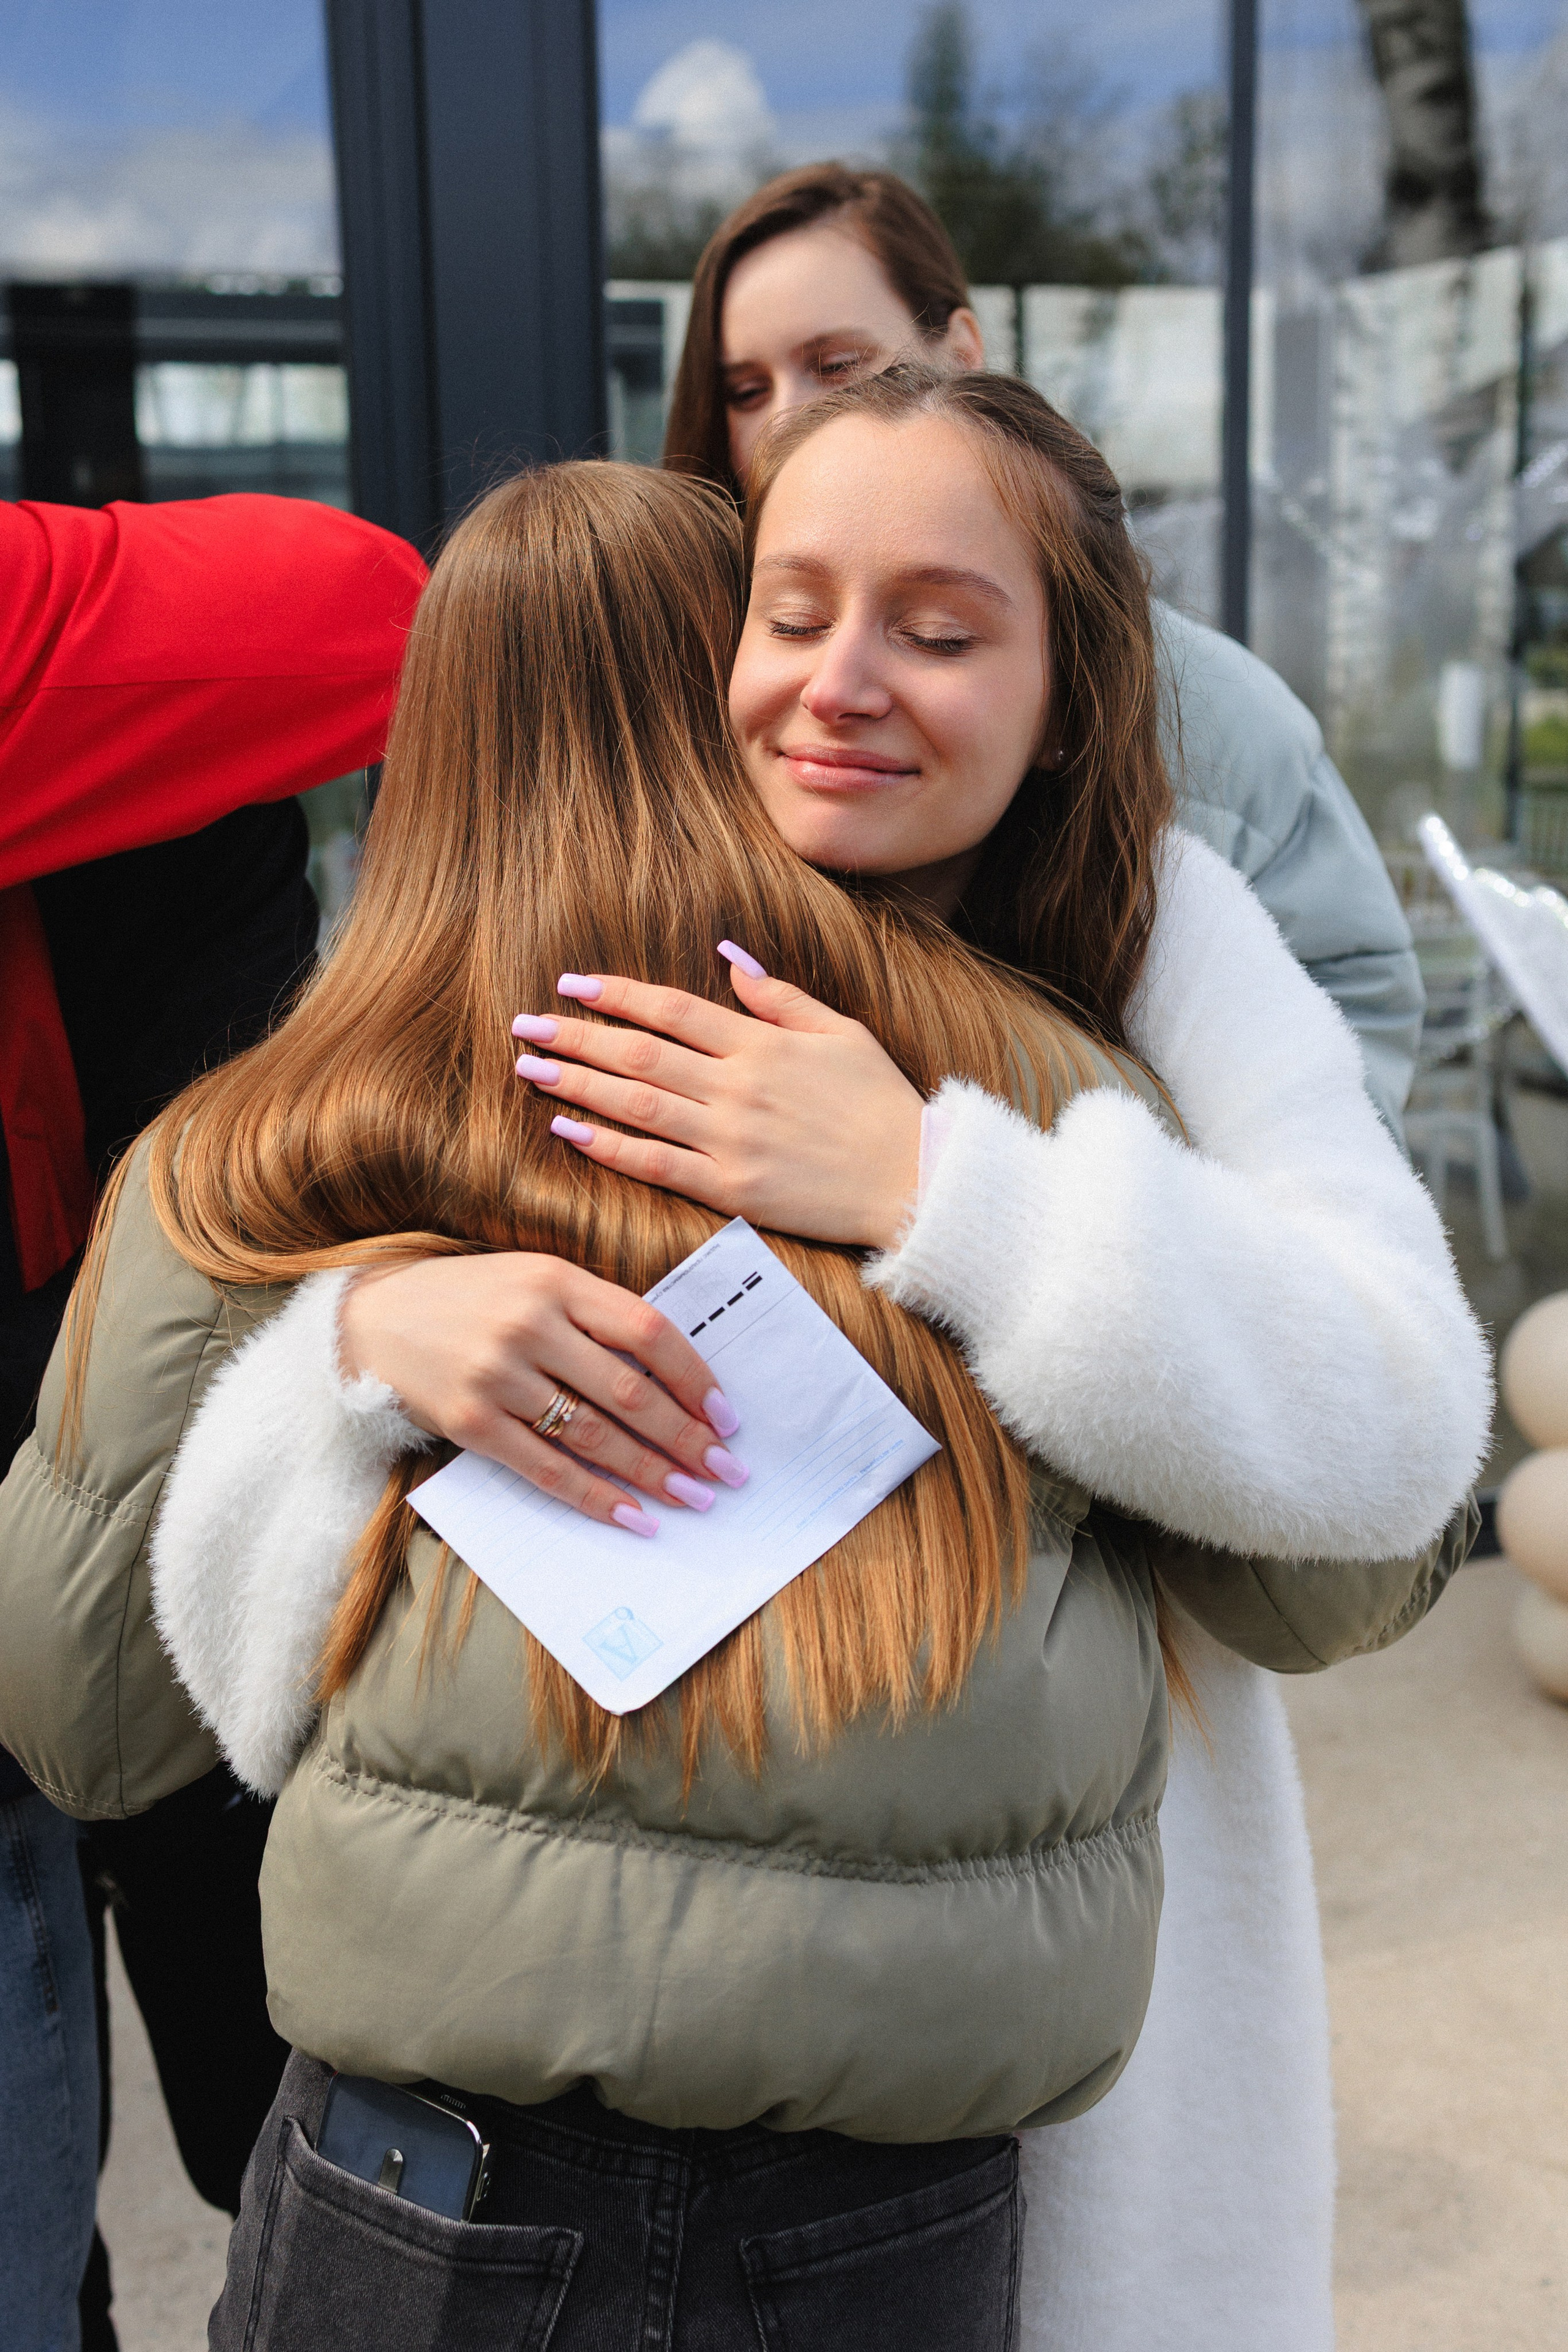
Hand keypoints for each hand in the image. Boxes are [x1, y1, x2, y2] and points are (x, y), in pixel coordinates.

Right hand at [338, 1253, 747, 1536]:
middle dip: (686, 1437)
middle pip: (629, 1391)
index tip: (727, 1415)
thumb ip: (595, 1313)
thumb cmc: (471, 1298)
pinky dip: (593, 1496)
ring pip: (593, 1435)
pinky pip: (545, 1469)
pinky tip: (630, 1516)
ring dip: (651, 1472)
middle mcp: (529, 1325)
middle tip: (725, 1471)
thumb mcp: (535, 1279)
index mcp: (555, 1279)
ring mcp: (497, 1376)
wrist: (372, 1319)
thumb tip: (673, 1374)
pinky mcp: (470, 1422)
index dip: (695, 1377)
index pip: (647, 1330)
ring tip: (692, 1497)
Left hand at [510, 947, 922, 1249]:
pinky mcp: (732, 1188)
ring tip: (531, 1070)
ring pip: (637, 1104)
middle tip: (525, 1026)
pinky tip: (569, 1130)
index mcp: (762, 1044)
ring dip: (578, 1085)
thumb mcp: (841, 1032)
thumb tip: (728, 957)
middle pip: (639, 1053)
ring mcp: (731, 1140)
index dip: (617, 994)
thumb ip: (779, 997)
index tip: (572, 984)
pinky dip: (609, 1146)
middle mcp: (738, 1087)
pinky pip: (657, 1164)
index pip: (672, 1009)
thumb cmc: (881, 1104)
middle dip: (576, 1037)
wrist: (914, 1180)